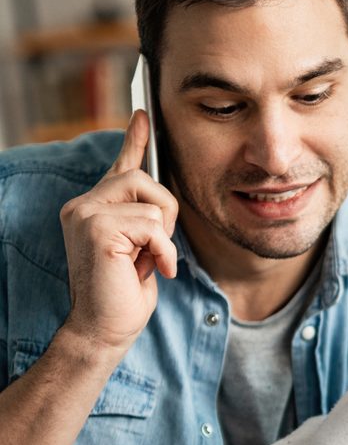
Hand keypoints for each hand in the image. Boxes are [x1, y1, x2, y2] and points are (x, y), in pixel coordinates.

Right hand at [59, 109, 178, 353]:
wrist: (104, 329)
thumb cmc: (124, 296)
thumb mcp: (142, 249)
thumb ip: (146, 221)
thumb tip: (163, 199)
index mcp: (94, 208)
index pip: (118, 167)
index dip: (134, 140)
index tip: (143, 115)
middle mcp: (83, 205)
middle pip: (144, 178)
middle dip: (166, 214)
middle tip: (158, 249)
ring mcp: (86, 214)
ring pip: (153, 202)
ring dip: (164, 238)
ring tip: (148, 263)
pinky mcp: (97, 228)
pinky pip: (153, 224)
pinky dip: (163, 251)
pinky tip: (153, 270)